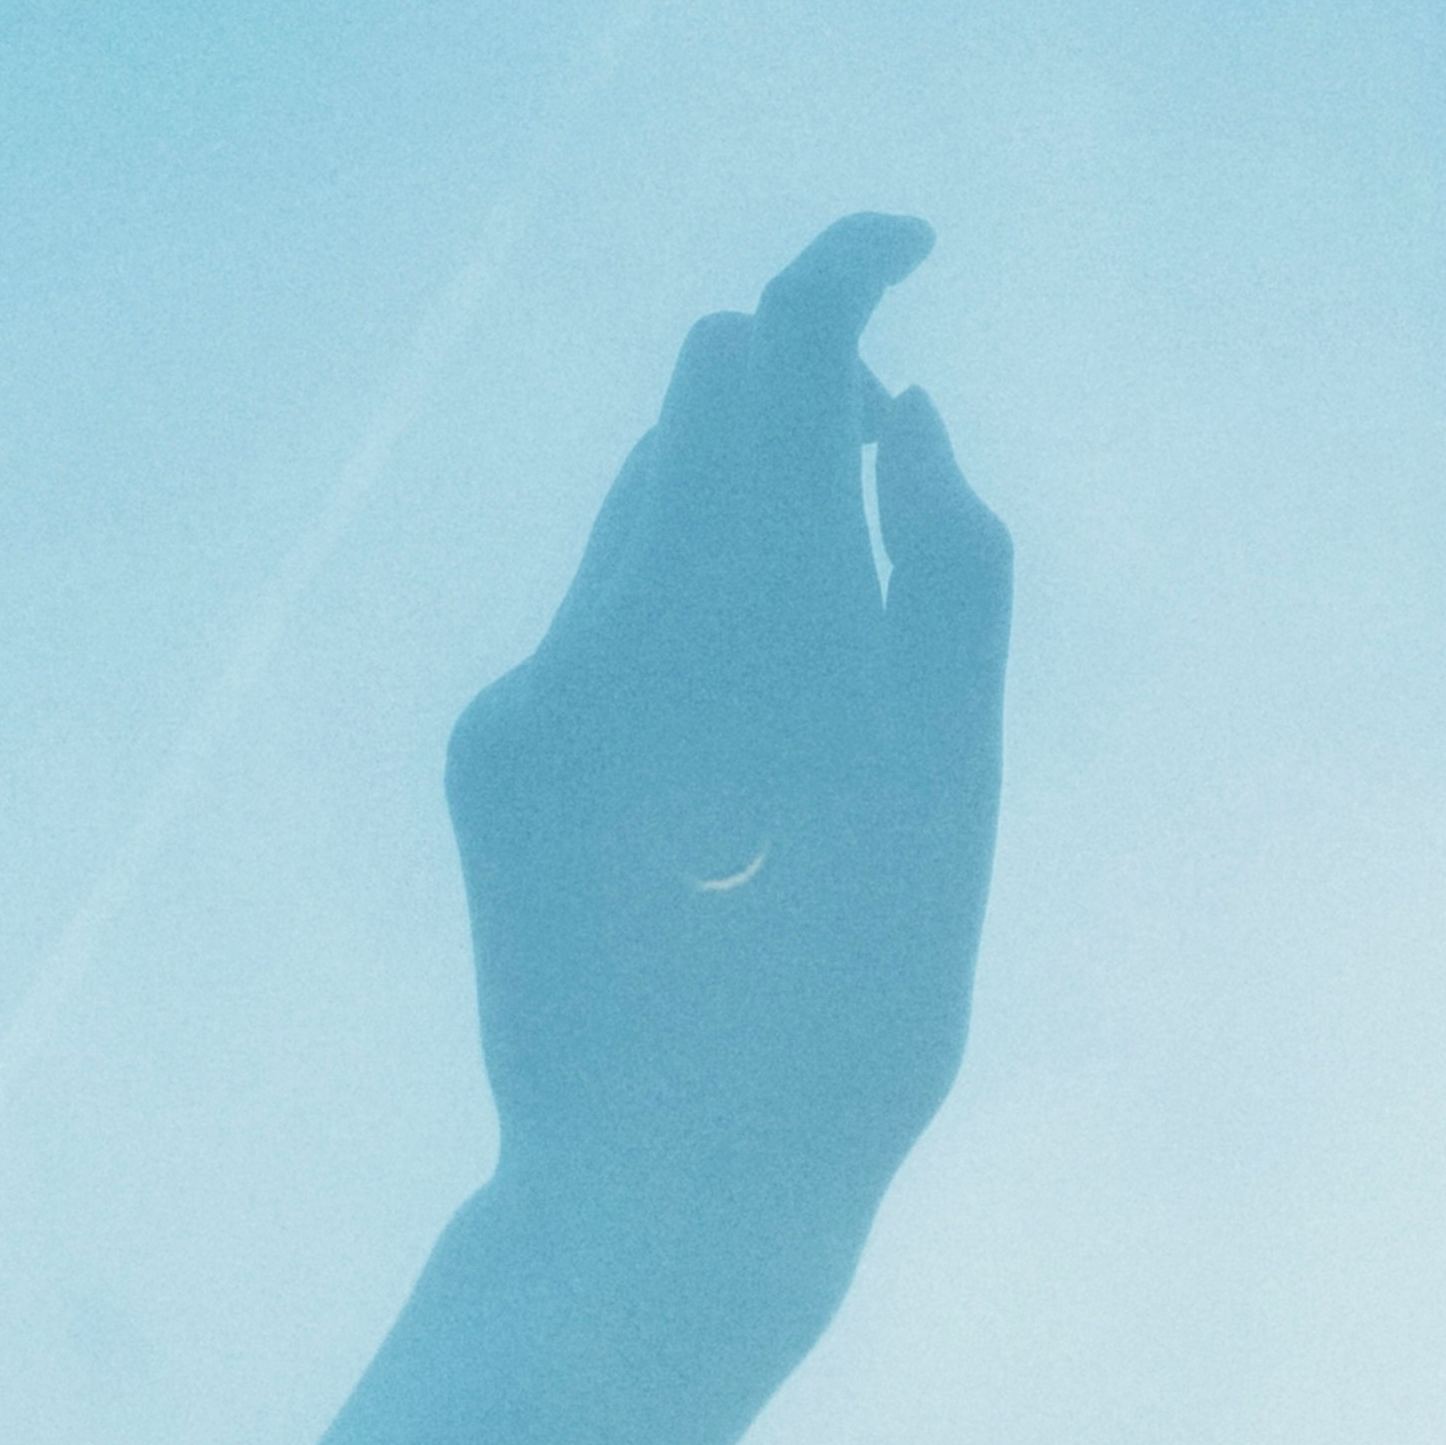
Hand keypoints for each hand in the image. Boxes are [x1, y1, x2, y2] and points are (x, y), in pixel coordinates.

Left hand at [444, 214, 1013, 1344]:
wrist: (661, 1194)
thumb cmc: (862, 1008)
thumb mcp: (958, 788)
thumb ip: (946, 576)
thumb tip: (898, 409)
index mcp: (771, 610)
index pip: (785, 347)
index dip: (845, 269)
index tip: (904, 250)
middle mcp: (632, 615)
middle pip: (702, 401)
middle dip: (793, 398)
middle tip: (873, 478)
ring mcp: (543, 678)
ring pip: (639, 507)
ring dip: (727, 516)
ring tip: (806, 657)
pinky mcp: (487, 745)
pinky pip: (589, 617)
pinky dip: (665, 624)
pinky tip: (718, 760)